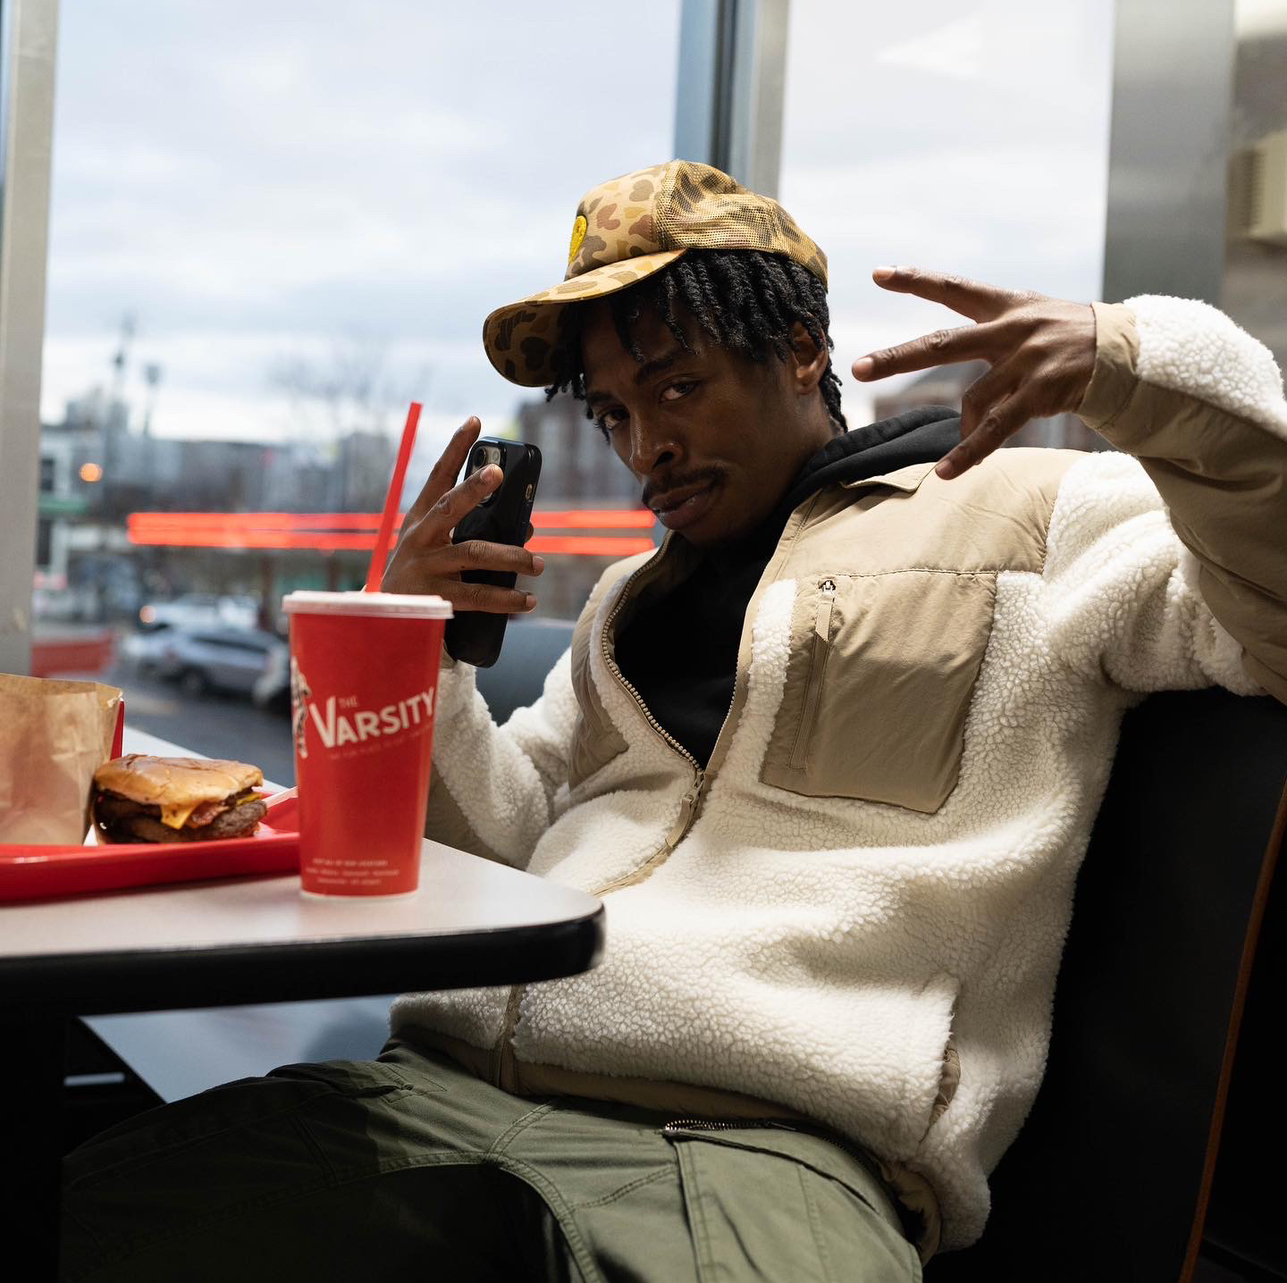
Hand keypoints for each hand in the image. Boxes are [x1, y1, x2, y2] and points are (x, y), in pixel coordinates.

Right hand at [381, 416, 542, 610]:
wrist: (388, 617)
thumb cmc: (421, 573)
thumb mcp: (437, 545)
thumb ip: (475, 530)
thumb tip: (525, 526)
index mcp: (421, 519)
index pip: (439, 477)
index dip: (456, 448)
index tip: (474, 421)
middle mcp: (420, 538)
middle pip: (450, 506)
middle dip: (473, 488)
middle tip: (498, 473)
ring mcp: (426, 566)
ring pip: (473, 553)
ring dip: (511, 556)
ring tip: (536, 563)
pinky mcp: (434, 596)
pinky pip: (476, 596)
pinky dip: (506, 599)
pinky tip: (527, 600)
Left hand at [851, 268, 1096, 478]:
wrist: (1131, 352)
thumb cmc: (1074, 339)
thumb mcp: (1036, 319)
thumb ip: (995, 333)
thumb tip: (957, 372)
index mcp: (1008, 306)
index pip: (954, 289)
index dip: (916, 280)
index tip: (878, 273)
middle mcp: (1012, 329)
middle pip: (943, 344)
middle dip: (898, 358)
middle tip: (858, 369)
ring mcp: (1027, 360)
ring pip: (973, 398)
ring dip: (961, 429)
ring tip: (951, 458)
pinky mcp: (1041, 391)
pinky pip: (996, 428)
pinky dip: (969, 452)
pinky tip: (947, 471)